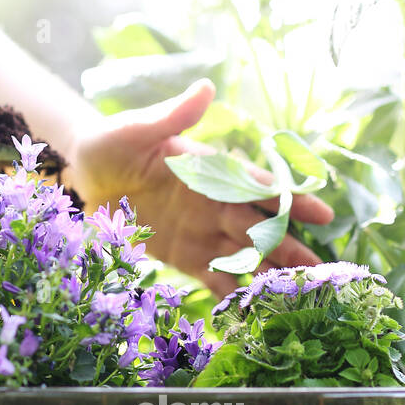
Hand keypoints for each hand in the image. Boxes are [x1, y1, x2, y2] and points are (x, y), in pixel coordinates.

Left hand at [64, 79, 333, 296]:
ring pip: (245, 256)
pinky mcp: (183, 256)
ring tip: (298, 297)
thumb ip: (171, 116)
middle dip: (290, 248)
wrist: (80, 175)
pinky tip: (254, 316)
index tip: (323, 214)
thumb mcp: (136, 129)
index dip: (291, 201)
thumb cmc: (109, 144)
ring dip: (269, 274)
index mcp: (211, 172)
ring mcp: (201, 232)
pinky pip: (213, 277)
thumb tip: (205, 88)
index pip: (260, 187)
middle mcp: (214, 204)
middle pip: (260, 228)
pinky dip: (232, 294)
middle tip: (322, 271)